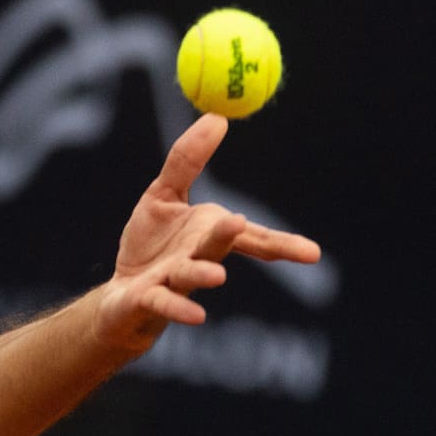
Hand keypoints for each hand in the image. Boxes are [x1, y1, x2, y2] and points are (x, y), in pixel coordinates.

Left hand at [96, 113, 320, 350]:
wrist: (122, 298)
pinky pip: (163, 303)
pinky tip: (196, 318)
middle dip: (228, 237)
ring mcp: (172, 282)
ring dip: (203, 274)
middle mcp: (196, 260)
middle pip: (215, 248)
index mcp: (207, 235)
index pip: (250, 239)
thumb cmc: (148, 247)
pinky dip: (178, 309)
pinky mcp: (147, 300)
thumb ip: (185, 161)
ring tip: (217, 277)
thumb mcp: (162, 197)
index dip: (281, 245)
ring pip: (189, 276)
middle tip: (239, 224)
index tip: (313, 255)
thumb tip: (217, 117)